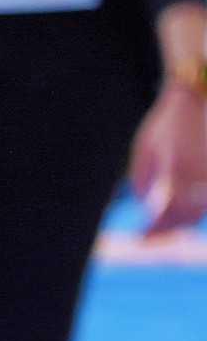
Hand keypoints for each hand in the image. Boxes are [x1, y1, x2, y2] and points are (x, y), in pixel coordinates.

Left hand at [132, 86, 206, 234]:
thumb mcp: (145, 148)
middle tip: (148, 237)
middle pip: (187, 216)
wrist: (197, 101)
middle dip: (167, 230)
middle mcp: (199, 175)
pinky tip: (178, 212)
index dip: (156, 230)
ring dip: (181, 222)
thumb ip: (142, 179)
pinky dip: (193, 210)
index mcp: (177, 169)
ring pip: (199, 210)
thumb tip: (145, 207)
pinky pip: (205, 199)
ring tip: (160, 227)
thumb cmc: (166, 123)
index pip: (168, 212)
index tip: (141, 239)